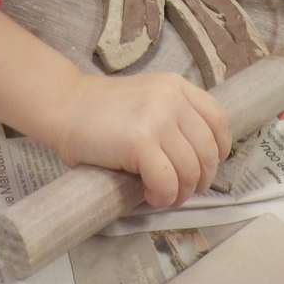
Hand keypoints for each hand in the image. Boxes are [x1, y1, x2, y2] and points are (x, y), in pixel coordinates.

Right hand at [54, 71, 230, 207]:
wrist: (64, 106)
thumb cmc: (101, 111)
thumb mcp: (148, 99)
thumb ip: (174, 116)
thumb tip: (198, 159)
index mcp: (176, 86)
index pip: (219, 121)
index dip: (219, 151)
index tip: (203, 167)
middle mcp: (172, 98)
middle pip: (208, 151)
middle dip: (199, 180)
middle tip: (179, 190)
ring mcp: (157, 118)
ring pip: (191, 170)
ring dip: (180, 193)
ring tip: (161, 195)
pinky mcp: (140, 141)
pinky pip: (167, 182)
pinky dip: (163, 197)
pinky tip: (149, 196)